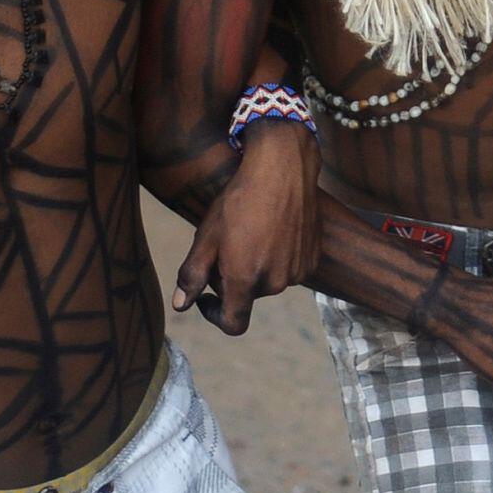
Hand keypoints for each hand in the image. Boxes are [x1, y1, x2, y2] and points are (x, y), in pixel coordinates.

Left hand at [175, 121, 319, 331]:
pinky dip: (277, 258)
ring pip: (268, 281)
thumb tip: (180, 306)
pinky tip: (272, 229)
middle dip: (232, 279)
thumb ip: (192, 275)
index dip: (214, 315)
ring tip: (251, 232)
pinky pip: (289, 269)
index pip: (233, 324)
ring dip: (256, 267)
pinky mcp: (312, 259)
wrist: (283, 168)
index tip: (205, 296)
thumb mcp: (207, 236)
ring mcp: (297, 271)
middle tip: (227, 244)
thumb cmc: (240, 199)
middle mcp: (275, 282)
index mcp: (245, 280)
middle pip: (248, 296)